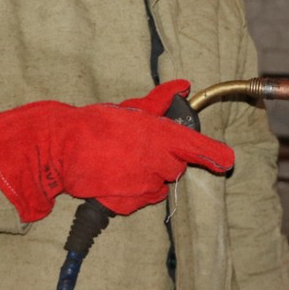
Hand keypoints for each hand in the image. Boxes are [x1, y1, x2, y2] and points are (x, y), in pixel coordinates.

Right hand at [0, 80, 234, 221]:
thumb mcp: (131, 109)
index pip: (196, 148)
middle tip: (140, 147)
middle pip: (175, 166)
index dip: (214, 155)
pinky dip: (132, 190)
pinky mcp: (128, 204)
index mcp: (161, 136)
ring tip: (122, 160)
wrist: (62, 149)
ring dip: (148, 175)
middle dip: (165, 159)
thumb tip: (182, 86)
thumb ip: (159, 101)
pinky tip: (114, 176)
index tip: (226, 160)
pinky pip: (140, 198)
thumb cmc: (96, 125)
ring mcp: (144, 185)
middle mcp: (157, 162)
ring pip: (158, 183)